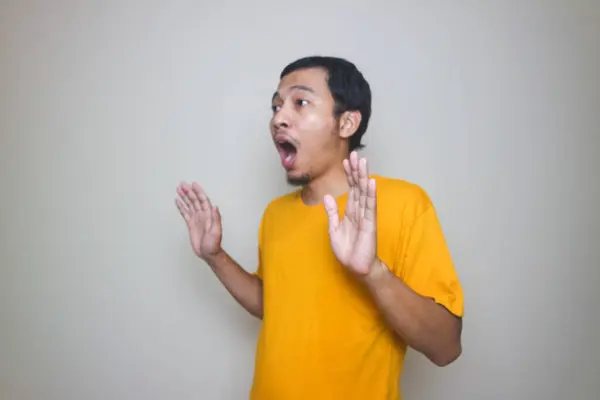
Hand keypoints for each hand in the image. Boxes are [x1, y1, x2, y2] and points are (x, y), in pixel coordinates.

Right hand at [175, 182, 222, 260]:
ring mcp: (196, 219)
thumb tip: (215, 206)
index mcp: (209, 215)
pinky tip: (177, 201)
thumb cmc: (213, 244)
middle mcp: (202, 215)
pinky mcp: (191, 224)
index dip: (198, 191)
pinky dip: (181, 206)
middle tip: (182, 184)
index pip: (203, 200)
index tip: (193, 184)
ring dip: (185, 196)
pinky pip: (185, 213)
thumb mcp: (216, 232)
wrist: (208, 253)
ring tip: (178, 189)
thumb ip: (216, 219)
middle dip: (189, 191)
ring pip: (189, 205)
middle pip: (195, 200)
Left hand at [324, 152, 377, 274]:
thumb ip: (332, 212)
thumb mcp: (334, 229)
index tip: (346, 161)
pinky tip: (371, 182)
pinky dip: (370, 194)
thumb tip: (327, 196)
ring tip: (363, 162)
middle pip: (358, 186)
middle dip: (356, 171)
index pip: (351, 189)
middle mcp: (359, 210)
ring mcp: (365, 216)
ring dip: (363, 177)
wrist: (356, 266)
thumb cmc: (347, 250)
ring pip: (365, 192)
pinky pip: (370, 206)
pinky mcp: (370, 223)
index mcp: (350, 211)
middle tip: (355, 154)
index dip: (349, 175)